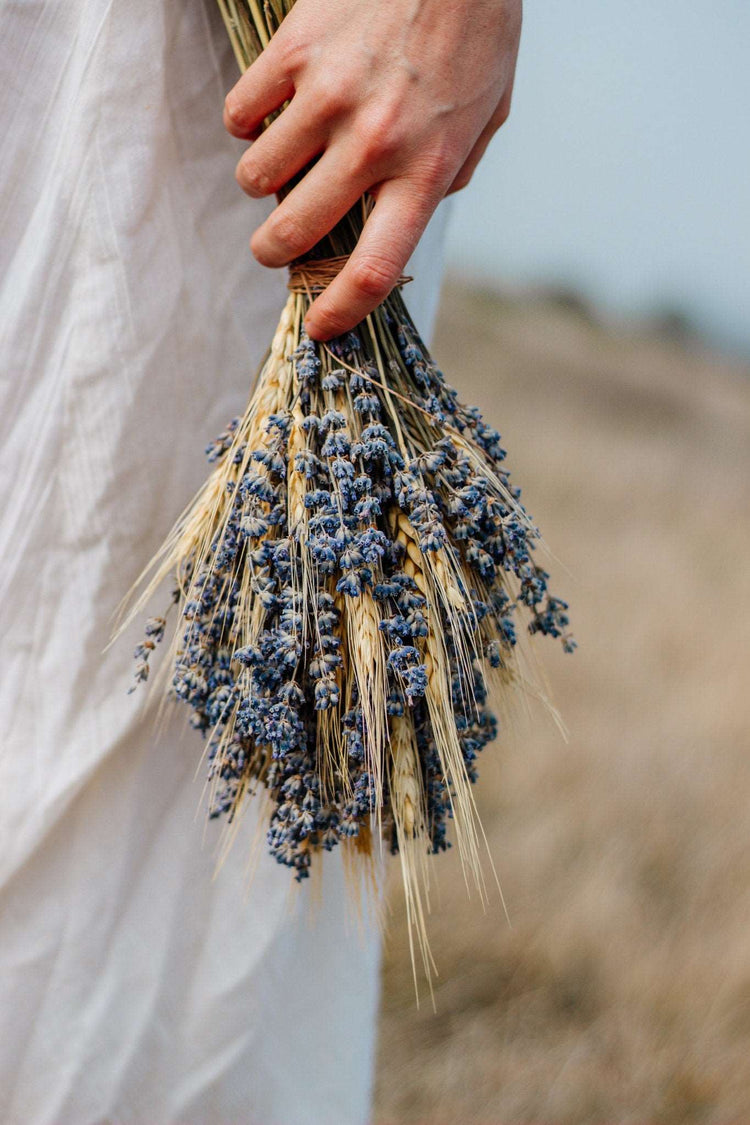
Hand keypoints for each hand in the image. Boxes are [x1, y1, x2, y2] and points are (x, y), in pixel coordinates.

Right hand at [223, 0, 521, 339]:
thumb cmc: (477, 28)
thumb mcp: (489, 115)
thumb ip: (449, 174)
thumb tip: (405, 213)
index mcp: (426, 170)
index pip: (374, 268)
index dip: (340, 310)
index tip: (321, 327)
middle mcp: (374, 144)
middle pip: (297, 233)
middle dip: (274, 252)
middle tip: (273, 246)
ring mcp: (329, 98)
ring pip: (257, 178)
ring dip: (261, 183)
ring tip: (282, 161)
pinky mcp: (294, 51)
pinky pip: (242, 115)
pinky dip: (248, 123)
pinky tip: (272, 109)